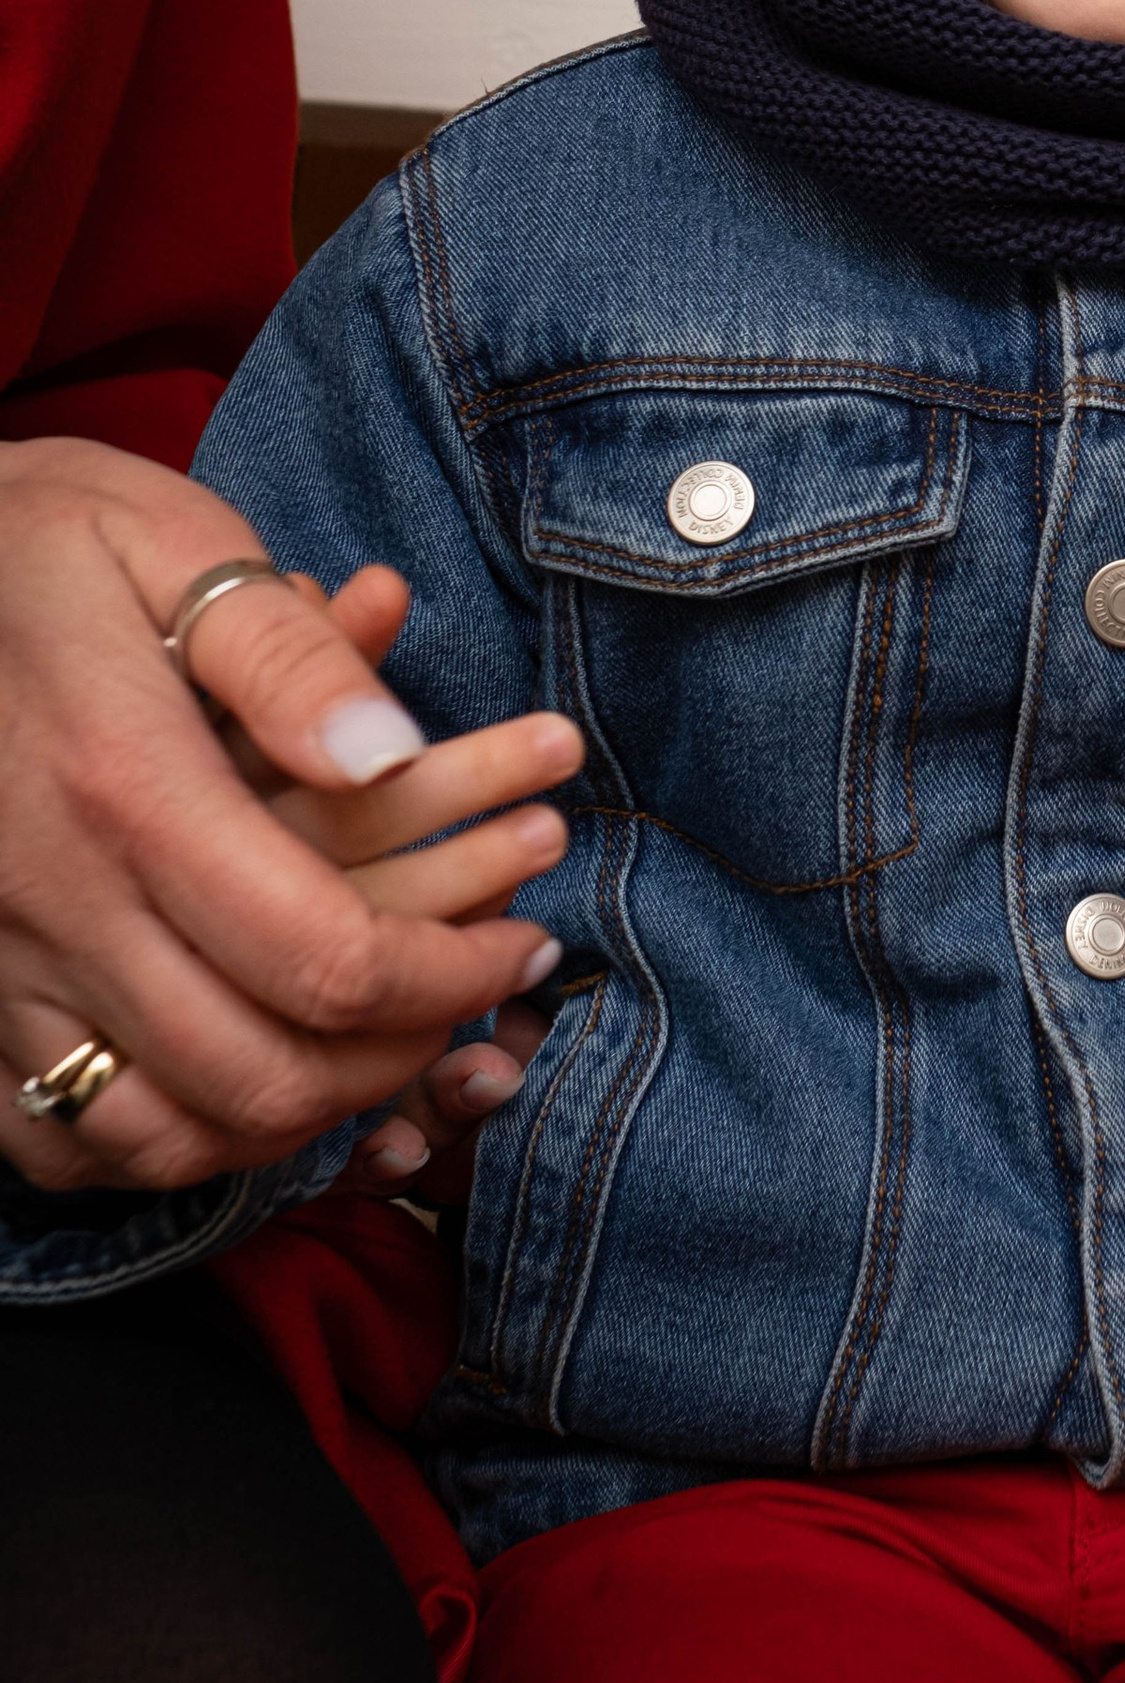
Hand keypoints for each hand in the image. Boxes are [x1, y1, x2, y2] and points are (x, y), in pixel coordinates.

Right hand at [0, 439, 577, 1191]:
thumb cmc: (39, 540)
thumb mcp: (171, 541)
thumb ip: (289, 653)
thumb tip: (395, 753)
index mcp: (130, 790)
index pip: (327, 956)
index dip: (449, 978)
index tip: (518, 943)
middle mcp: (54, 901)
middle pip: (258, 1072)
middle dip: (397, 1058)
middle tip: (472, 999)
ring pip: (161, 1134)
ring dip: (292, 1120)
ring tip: (378, 1051)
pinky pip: (55, 1135)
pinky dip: (159, 1142)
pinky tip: (235, 1089)